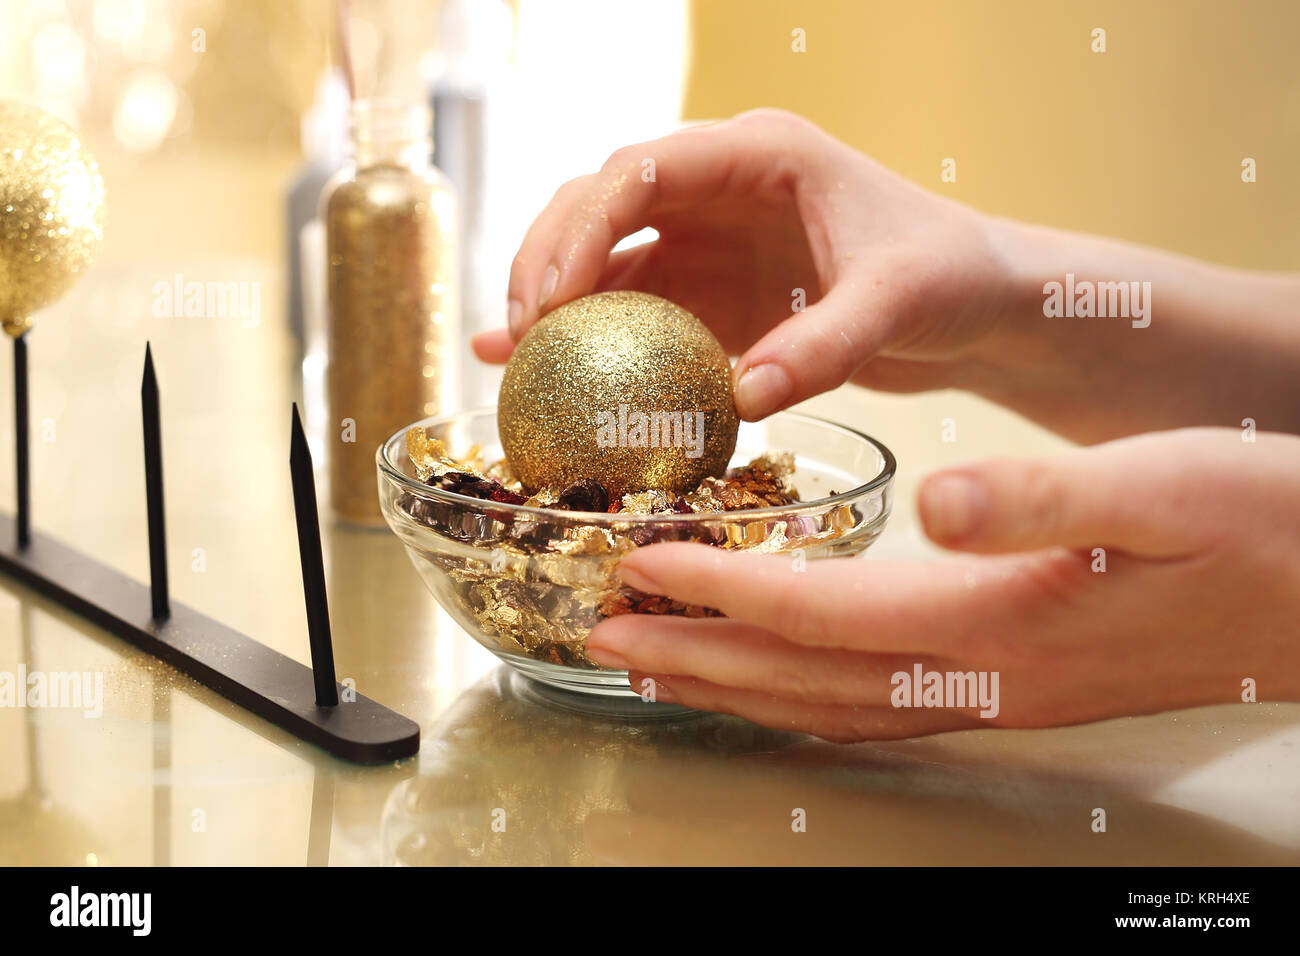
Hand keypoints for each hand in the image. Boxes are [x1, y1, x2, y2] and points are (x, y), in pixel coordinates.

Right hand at [474, 108, 1012, 420]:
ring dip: (551, 299)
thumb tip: (738, 397)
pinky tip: (533, 368)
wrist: (978, 306)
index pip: (644, 170)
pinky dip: (586, 337)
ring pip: (604, 255)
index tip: (552, 295)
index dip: (585, 226)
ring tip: (507, 356)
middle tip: (520, 330)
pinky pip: (632, 309)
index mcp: (760, 155)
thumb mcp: (895, 304)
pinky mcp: (710, 292)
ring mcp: (708, 240)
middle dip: (548, 258)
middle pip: (602, 203)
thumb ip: (822, 346)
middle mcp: (719, 189)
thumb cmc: (949, 277)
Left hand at [585, 428, 1299, 740]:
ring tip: (659, 665)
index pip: (817, 614)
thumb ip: (1044, 499)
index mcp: (996, 621)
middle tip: (606, 632)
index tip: (642, 561)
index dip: (720, 589)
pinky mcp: (1013, 690)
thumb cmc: (1257, 531)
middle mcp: (980, 678)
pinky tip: (777, 683)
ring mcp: (995, 697)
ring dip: (734, 686)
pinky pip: (875, 707)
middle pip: (799, 677)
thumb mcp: (1165, 490)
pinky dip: (802, 696)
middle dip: (694, 655)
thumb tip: (939, 504)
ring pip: (827, 705)